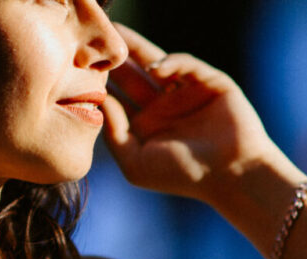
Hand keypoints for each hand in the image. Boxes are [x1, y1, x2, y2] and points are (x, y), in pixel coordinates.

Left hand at [102, 24, 287, 203]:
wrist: (230, 174)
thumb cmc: (182, 175)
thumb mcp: (136, 162)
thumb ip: (114, 133)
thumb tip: (98, 102)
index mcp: (145, 126)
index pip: (118, 98)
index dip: (99, 84)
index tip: (75, 70)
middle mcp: (163, 107)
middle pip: (132, 75)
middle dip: (114, 59)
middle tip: (93, 40)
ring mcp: (186, 93)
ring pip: (157, 63)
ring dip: (137, 49)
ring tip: (117, 34)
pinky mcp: (209, 82)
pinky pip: (187, 65)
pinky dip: (172, 62)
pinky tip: (157, 69)